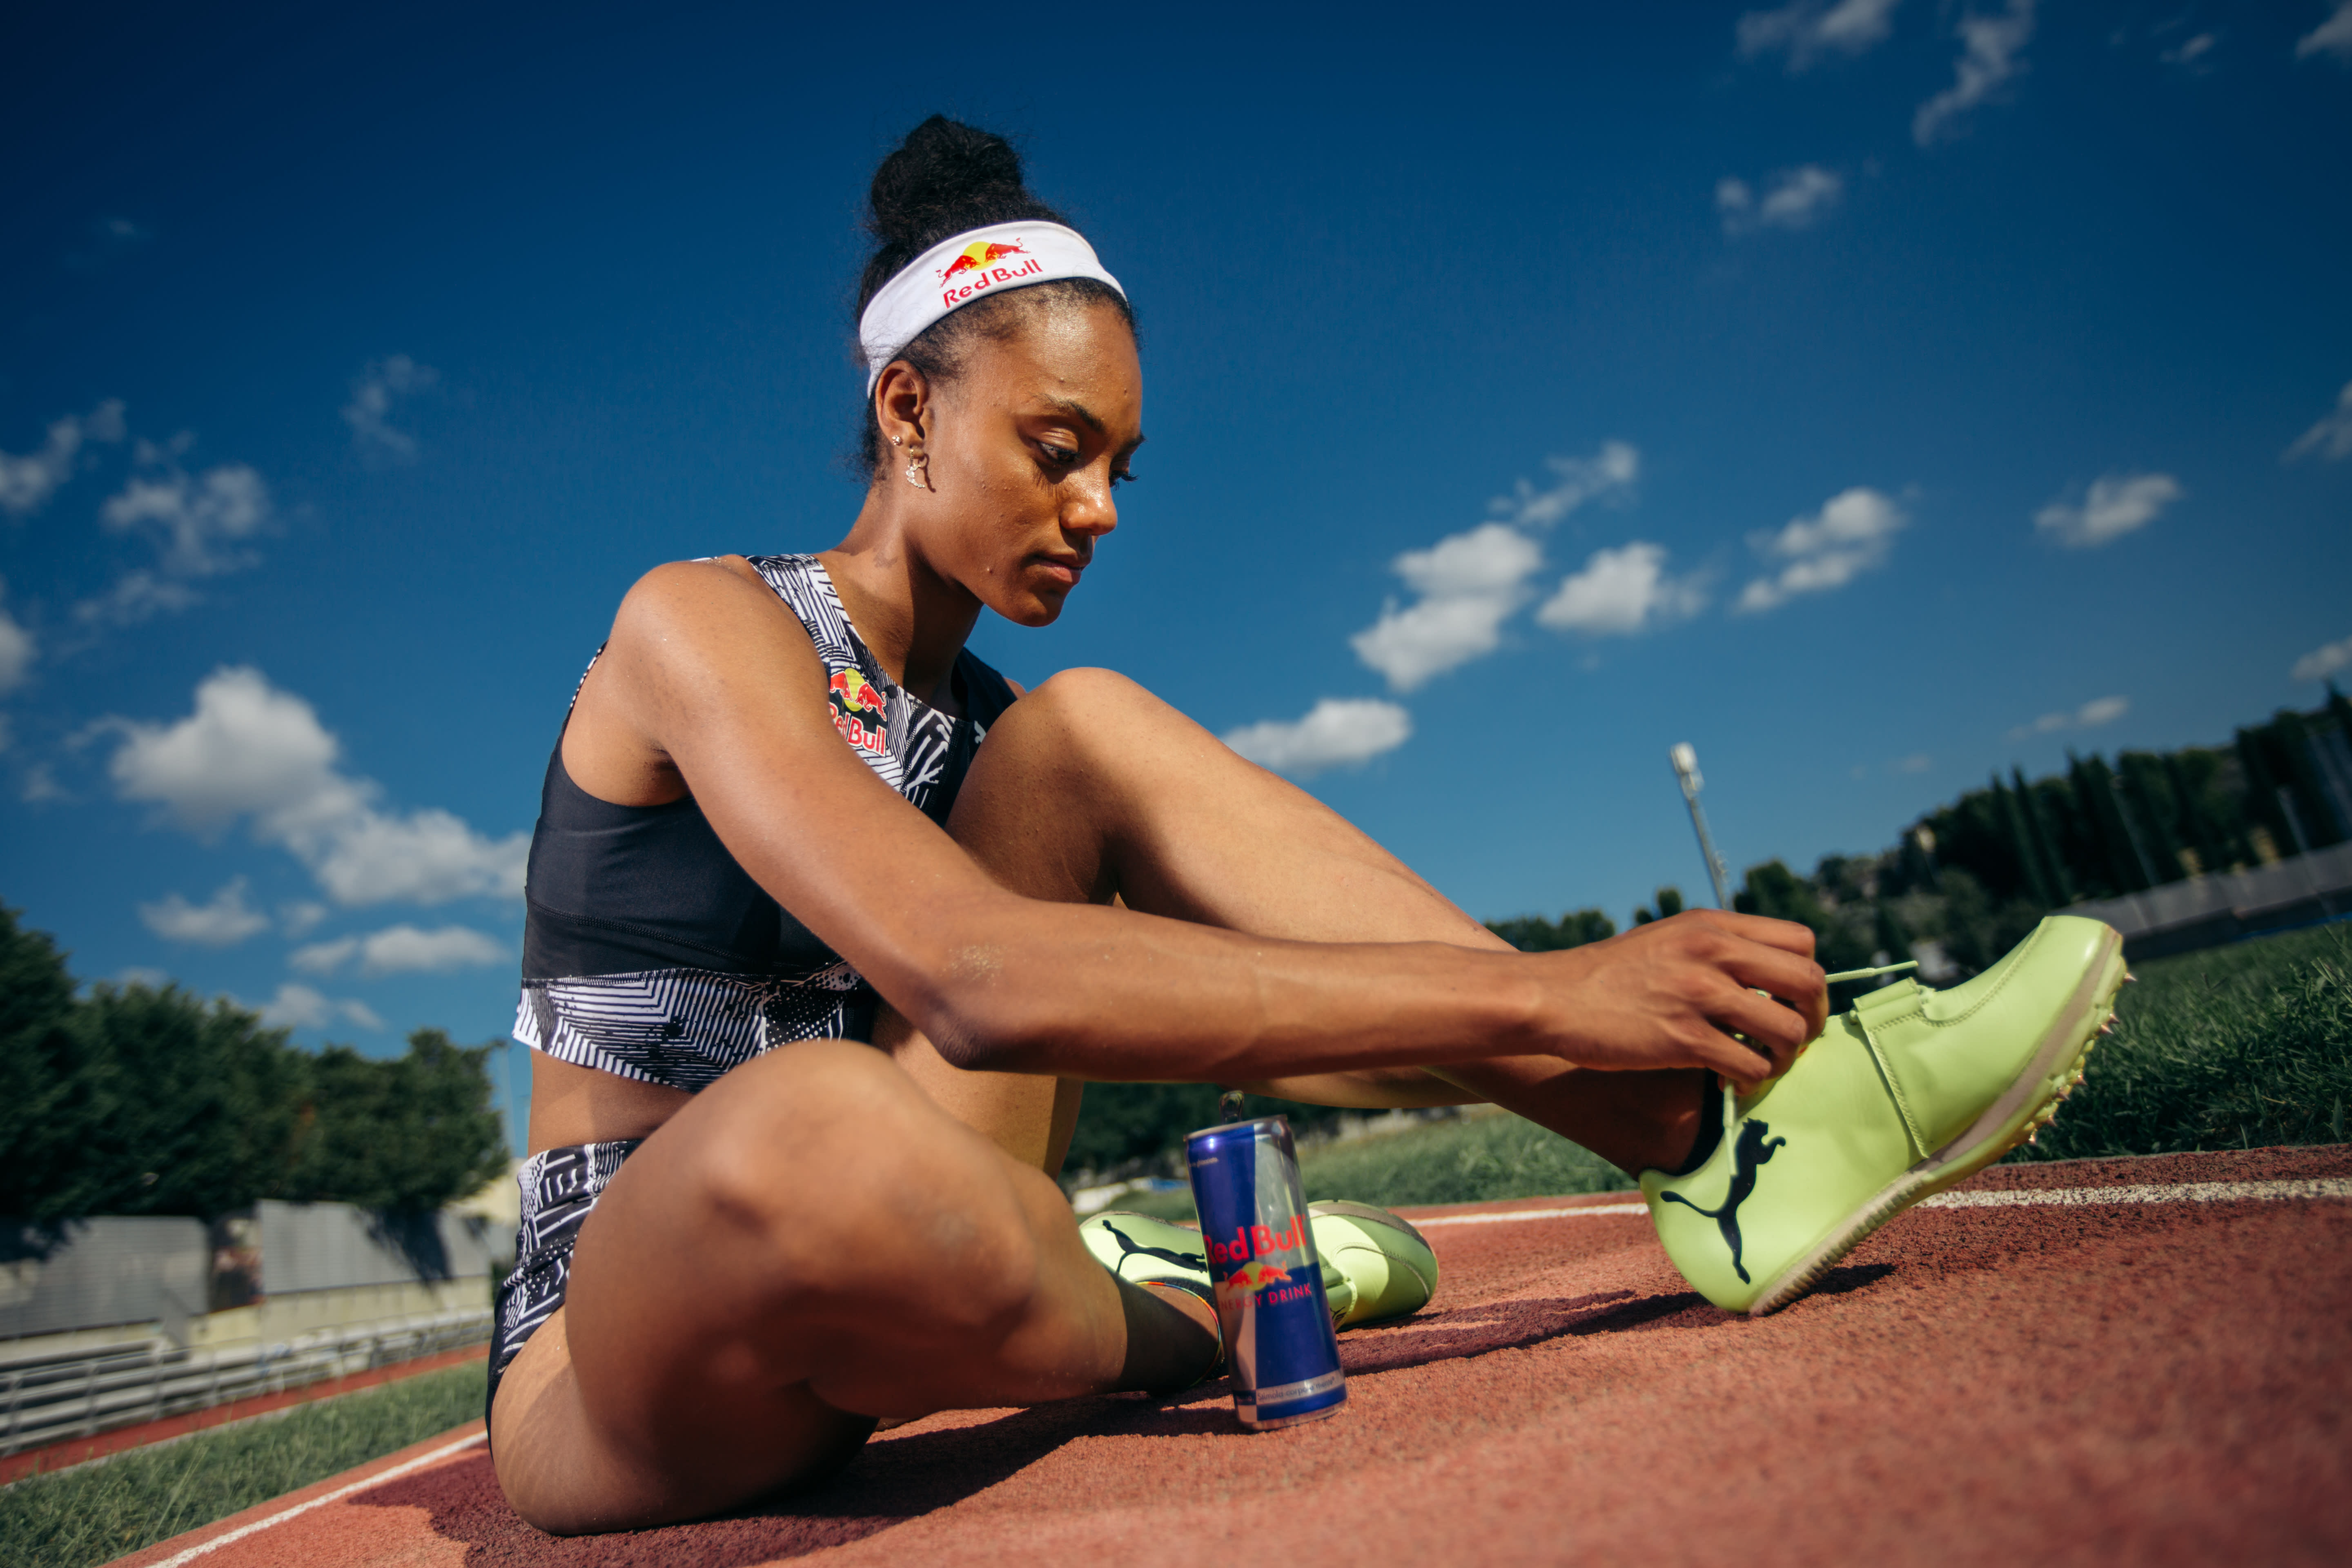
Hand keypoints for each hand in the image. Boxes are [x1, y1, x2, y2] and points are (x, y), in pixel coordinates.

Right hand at [1532, 910, 1826, 1091]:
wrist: (1553, 996)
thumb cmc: (1610, 976)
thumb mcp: (1669, 939)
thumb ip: (1717, 949)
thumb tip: (1768, 978)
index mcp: (1712, 926)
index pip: (1801, 942)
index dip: (1809, 978)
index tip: (1792, 1003)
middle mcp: (1712, 953)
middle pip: (1808, 983)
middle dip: (1813, 1020)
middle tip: (1793, 1041)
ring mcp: (1699, 995)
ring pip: (1787, 1030)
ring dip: (1784, 1058)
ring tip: (1760, 1066)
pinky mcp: (1682, 1039)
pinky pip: (1750, 1065)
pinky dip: (1749, 1081)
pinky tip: (1729, 1082)